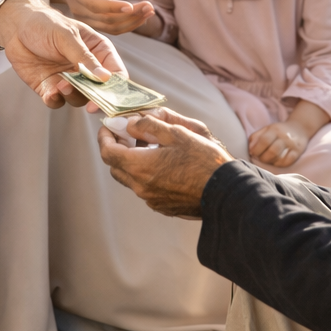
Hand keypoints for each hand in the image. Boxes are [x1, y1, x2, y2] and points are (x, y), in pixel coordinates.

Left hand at [0, 0, 126, 109]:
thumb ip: (84, 57)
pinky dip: (55, 100)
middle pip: (100, 92)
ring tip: (62, 85)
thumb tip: (105, 78)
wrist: (15, 27)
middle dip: (96, 99)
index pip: (116, 73)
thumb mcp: (67, 36)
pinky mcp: (50, 87)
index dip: (116, 88)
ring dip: (73, 96)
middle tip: (90, 104)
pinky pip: (57, 101)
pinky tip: (51, 93)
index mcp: (98, 51)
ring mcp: (69, 79)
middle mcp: (87, 68)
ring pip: (79, 99)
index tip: (109, 97)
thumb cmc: (45, 23)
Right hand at [49, 0, 153, 34]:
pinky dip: (129, 25)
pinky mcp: (93, 23)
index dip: (112, 7)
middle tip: (150, 6)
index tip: (131, 5)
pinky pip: (112, 29)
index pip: (94, 4)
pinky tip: (143, 17)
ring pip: (111, 27)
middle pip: (106, 18)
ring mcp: (85, 19)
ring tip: (150, 11)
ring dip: (133, 21)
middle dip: (130, 15)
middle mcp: (79, 10)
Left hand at [99, 108, 233, 217]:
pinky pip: (145, 188)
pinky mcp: (163, 206)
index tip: (108, 126)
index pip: (108, 152)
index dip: (104, 137)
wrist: (225, 191)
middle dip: (116, 148)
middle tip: (127, 134)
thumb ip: (147, 125)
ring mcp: (151, 199)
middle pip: (115, 167)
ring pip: (130, 178)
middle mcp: (141, 186)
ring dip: (131, 161)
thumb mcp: (176, 133)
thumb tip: (129, 123)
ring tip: (148, 145)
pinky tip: (162, 162)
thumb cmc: (203, 159)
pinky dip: (144, 173)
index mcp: (140, 166)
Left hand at [248, 100, 330, 167]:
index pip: (264, 141)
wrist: (299, 128)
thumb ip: (255, 137)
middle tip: (260, 158)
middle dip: (262, 158)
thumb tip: (250, 149)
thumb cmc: (278, 131)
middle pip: (272, 151)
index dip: (256, 149)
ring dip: (270, 162)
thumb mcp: (266, 129)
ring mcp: (292, 145)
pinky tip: (275, 161)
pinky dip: (278, 164)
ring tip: (267, 159)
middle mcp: (284, 137)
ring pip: (279, 158)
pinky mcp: (298, 152)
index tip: (252, 153)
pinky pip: (287, 162)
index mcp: (274, 129)